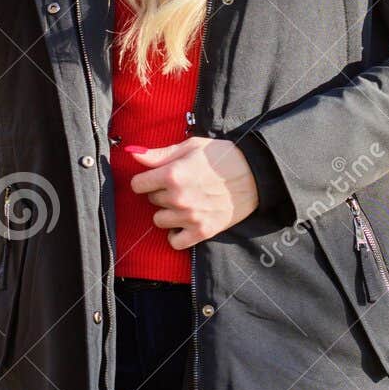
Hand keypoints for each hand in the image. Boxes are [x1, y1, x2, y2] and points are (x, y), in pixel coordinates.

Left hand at [126, 136, 258, 248]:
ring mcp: (189, 217)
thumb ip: (159, 154)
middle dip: (161, 193)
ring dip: (168, 212)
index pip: (137, 185)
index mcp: (172, 174)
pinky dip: (176, 235)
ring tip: (184, 202)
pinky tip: (183, 224)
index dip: (146, 179)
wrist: (255, 174)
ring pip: (159, 220)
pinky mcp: (202, 231)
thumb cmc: (223, 156)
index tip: (156, 178)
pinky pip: (175, 242)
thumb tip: (133, 154)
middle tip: (181, 185)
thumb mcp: (191, 147)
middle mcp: (178, 198)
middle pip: (151, 200)